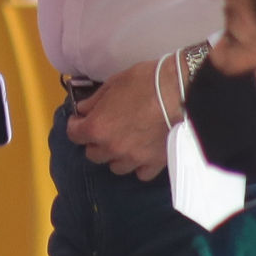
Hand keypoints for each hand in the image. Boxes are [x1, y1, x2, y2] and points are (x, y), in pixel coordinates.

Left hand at [63, 57, 172, 178]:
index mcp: (97, 127)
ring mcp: (132, 159)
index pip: (74, 135)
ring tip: (126, 144)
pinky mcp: (153, 164)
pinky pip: (140, 173)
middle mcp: (111, 148)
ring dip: (116, 156)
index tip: (80, 120)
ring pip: (116, 167)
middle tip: (105, 130)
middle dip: (96, 142)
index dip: (76, 125)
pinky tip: (143, 155)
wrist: (181, 92)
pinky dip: (139, 166)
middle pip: (93, 154)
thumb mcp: (114, 83)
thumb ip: (95, 101)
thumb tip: (83, 110)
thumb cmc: (146, 82)